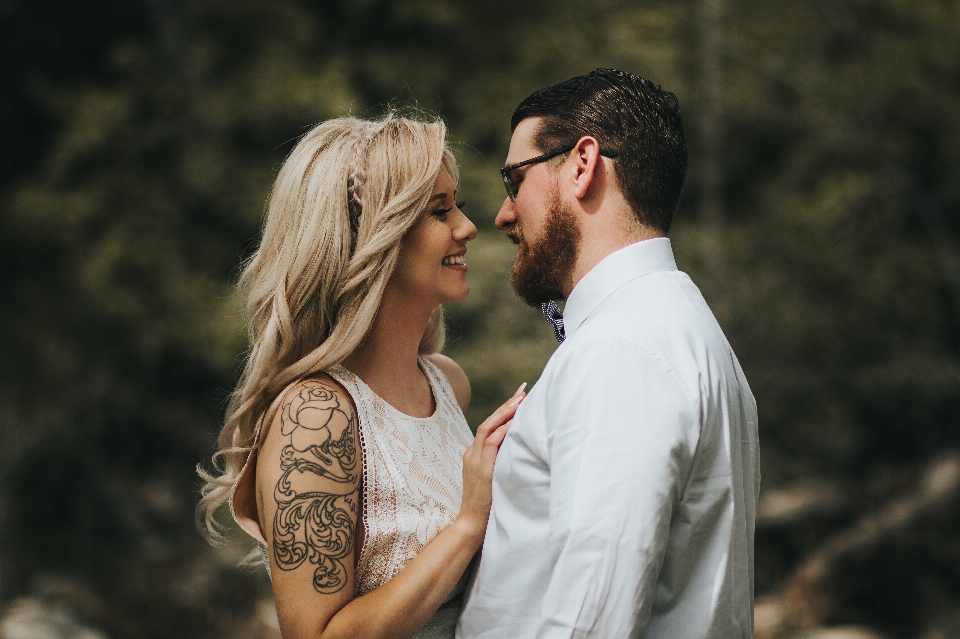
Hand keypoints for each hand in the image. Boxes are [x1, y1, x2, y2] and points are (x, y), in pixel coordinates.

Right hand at [457, 384, 525, 540]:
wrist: (471, 524)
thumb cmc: (487, 504)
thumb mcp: (493, 478)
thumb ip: (500, 463)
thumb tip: (520, 450)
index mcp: (474, 455)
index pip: (488, 427)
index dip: (503, 412)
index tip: (518, 399)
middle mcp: (472, 454)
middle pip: (487, 423)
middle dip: (505, 407)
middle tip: (522, 393)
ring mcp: (474, 461)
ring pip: (487, 429)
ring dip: (505, 414)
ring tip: (520, 402)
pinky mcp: (481, 470)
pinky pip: (490, 444)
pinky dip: (502, 431)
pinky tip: (513, 423)